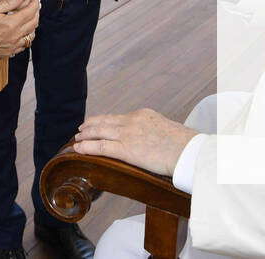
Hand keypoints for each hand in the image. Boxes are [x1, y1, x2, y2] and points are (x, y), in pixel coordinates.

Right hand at [0, 0, 40, 60]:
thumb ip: (8, 2)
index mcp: (11, 24)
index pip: (30, 12)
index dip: (35, 4)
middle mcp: (15, 36)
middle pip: (33, 24)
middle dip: (37, 13)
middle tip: (37, 7)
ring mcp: (12, 46)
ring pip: (31, 35)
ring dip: (33, 26)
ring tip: (31, 18)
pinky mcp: (9, 52)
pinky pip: (23, 45)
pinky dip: (26, 37)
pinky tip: (23, 32)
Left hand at [73, 108, 198, 176]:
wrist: (188, 150)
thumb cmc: (183, 144)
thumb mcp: (166, 129)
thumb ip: (154, 131)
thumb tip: (152, 140)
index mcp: (143, 115)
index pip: (119, 117)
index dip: (106, 121)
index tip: (99, 123)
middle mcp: (132, 121)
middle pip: (105, 121)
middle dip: (91, 125)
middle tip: (82, 128)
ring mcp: (127, 134)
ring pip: (99, 132)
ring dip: (86, 135)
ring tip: (77, 138)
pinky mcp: (125, 149)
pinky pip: (101, 147)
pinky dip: (87, 147)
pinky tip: (78, 149)